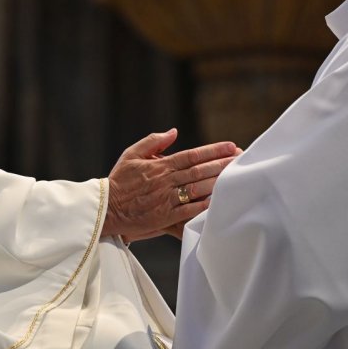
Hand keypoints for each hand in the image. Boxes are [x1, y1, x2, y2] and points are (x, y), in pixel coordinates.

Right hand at [102, 128, 237, 242]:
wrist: (106, 208)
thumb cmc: (118, 180)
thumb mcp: (131, 154)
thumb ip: (153, 141)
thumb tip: (173, 132)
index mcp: (159, 165)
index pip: (192, 155)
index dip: (213, 150)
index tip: (231, 146)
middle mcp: (165, 181)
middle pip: (200, 171)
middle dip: (223, 164)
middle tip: (241, 160)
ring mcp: (166, 199)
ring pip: (198, 188)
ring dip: (218, 182)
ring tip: (235, 177)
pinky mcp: (165, 216)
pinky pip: (190, 210)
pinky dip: (205, 205)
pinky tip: (219, 201)